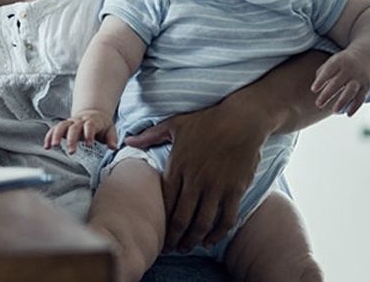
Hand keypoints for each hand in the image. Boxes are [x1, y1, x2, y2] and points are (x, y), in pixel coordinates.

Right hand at [44, 110, 117, 153]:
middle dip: (71, 139)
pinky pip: (54, 129)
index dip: (89, 134)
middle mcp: (79, 121)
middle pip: (73, 127)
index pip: (90, 126)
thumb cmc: (102, 125)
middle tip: (71, 152)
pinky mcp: (63, 126)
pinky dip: (49, 136)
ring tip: (53, 146)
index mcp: (92, 121)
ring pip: (61, 126)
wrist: (92, 113)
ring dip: (56, 135)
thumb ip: (112, 138)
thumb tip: (113, 147)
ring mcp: (70, 122)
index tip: (89, 144)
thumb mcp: (110, 129)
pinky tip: (46, 146)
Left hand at [124, 105, 264, 251]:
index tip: (157, 233)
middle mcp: (195, 180)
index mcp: (178, 166)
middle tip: (170, 248)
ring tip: (187, 248)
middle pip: (181, 218)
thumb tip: (127, 140)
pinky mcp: (235, 190)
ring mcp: (216, 187)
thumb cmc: (206, 120)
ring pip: (202, 222)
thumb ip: (149, 136)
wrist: (242, 120)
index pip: (165, 202)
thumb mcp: (174, 124)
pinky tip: (210, 240)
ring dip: (193, 239)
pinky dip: (218, 233)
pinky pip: (226, 219)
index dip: (160, 221)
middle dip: (174, 237)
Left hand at [311, 49, 369, 115]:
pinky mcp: (367, 86)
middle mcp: (350, 70)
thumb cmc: (342, 63)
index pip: (329, 71)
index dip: (321, 80)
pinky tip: (348, 114)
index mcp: (339, 62)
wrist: (367, 58)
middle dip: (327, 94)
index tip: (313, 90)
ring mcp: (359, 78)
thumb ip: (322, 73)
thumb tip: (314, 89)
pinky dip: (355, 107)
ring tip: (334, 111)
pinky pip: (361, 98)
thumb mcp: (332, 62)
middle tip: (318, 104)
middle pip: (338, 83)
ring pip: (351, 91)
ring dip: (342, 102)